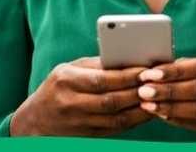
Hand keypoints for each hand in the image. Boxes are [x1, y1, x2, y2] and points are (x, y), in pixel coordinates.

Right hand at [11, 57, 151, 136]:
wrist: (36, 120)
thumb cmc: (57, 87)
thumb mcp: (68, 70)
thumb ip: (95, 66)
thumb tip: (127, 60)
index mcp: (66, 81)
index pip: (101, 79)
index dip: (126, 76)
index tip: (146, 70)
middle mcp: (72, 103)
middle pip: (112, 100)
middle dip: (138, 92)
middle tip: (158, 83)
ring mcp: (80, 122)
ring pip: (117, 118)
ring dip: (141, 109)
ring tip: (158, 97)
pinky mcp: (89, 135)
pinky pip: (117, 129)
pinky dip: (135, 120)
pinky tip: (146, 111)